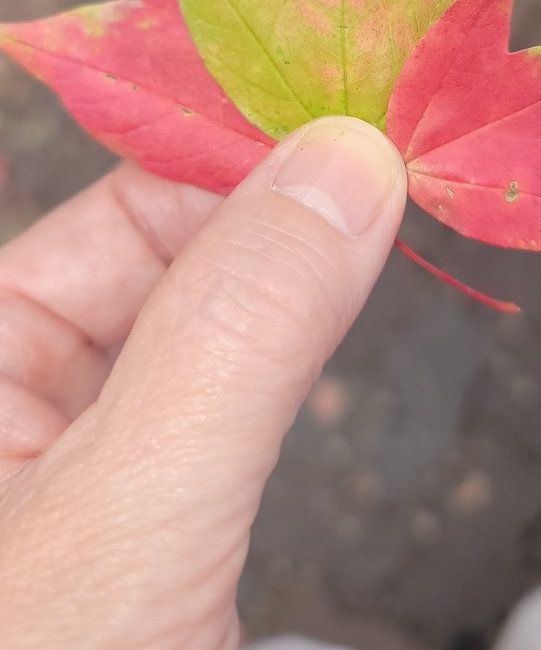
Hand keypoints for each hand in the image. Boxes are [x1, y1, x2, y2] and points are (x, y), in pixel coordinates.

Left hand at [0, 116, 405, 649]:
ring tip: (382, 216)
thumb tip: (346, 163)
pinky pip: (222, 405)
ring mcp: (79, 461)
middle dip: (276, 216)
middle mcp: (11, 391)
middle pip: (164, 258)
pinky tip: (332, 321)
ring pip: (205, 330)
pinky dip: (285, 360)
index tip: (355, 124)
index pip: (118, 209)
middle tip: (393, 164)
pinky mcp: (144, 524)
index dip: (239, 156)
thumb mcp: (130, 506)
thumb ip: (235, 335)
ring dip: (290, 282)